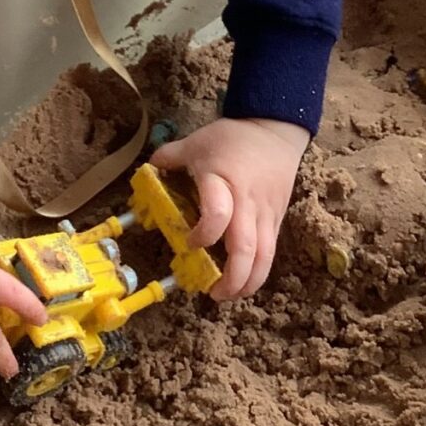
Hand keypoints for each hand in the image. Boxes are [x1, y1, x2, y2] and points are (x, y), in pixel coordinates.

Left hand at [153, 117, 307, 301]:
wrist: (276, 130)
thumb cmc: (234, 138)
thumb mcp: (197, 141)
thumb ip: (170, 157)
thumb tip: (148, 169)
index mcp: (223, 180)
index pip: (217, 214)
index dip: (203, 235)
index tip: (189, 243)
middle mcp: (247, 201)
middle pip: (246, 248)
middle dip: (232, 278)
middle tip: (214, 293)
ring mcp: (266, 213)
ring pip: (265, 256)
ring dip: (249, 281)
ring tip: (231, 295)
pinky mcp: (277, 219)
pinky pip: (271, 250)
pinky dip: (258, 270)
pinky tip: (244, 280)